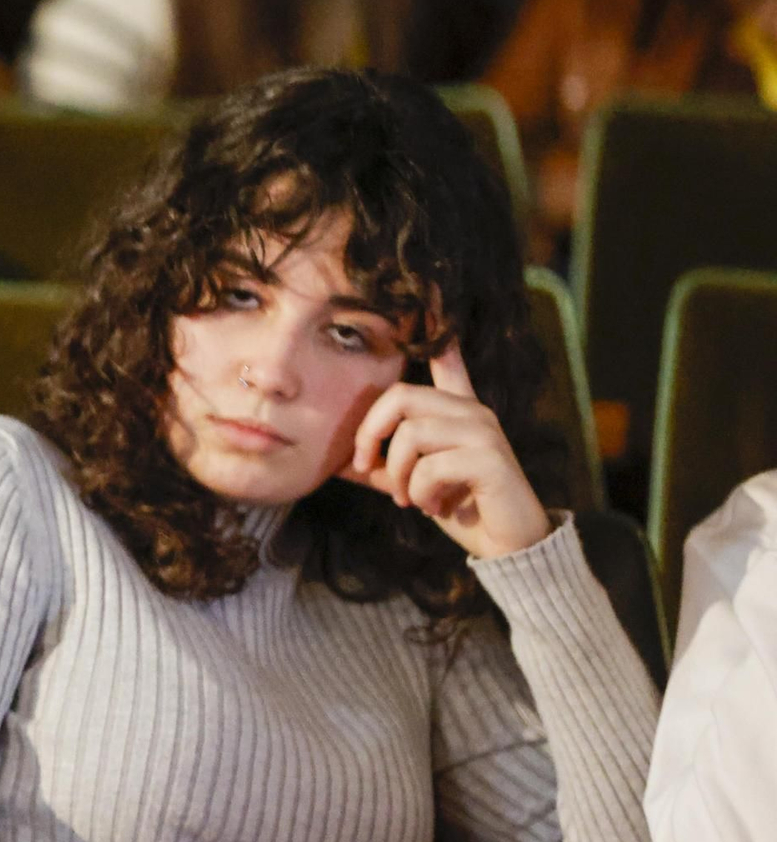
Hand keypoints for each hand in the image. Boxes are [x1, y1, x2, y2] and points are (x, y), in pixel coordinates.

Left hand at [343, 342, 552, 558]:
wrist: (508, 546)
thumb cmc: (460, 508)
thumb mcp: (410, 483)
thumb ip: (377, 467)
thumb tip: (333, 460)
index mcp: (456, 410)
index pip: (446, 359)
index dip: (435, 331)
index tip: (429, 295)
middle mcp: (473, 412)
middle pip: (401, 396)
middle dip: (372, 434)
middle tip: (369, 469)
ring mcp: (485, 432)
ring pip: (412, 435)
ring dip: (398, 476)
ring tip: (411, 499)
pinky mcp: (491, 460)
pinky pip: (430, 468)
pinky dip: (421, 494)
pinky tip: (436, 507)